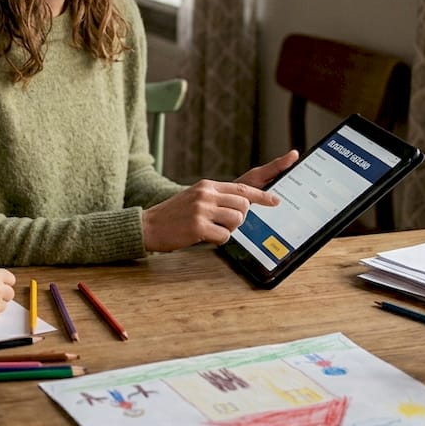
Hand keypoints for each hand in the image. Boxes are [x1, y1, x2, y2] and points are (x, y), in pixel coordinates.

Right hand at [140, 150, 297, 252]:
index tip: (275, 200)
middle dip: (240, 218)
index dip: (261, 195)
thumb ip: (216, 198)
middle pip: (243, 206)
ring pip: (237, 221)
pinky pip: (224, 236)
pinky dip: (217, 240)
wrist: (149, 226)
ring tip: (211, 229)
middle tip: (224, 224)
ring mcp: (202, 210)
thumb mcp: (195, 198)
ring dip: (228, 229)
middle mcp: (206, 194)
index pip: (242, 189)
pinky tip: (202, 237)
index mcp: (207, 185)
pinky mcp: (198, 227)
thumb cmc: (174, 215)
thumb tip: (242, 206)